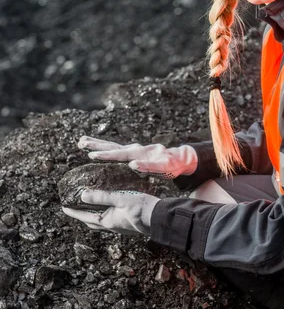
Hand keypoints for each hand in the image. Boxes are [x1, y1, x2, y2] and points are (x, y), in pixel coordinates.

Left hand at [62, 189, 158, 235]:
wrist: (160, 218)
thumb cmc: (142, 208)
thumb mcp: (121, 199)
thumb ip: (102, 196)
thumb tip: (82, 195)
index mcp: (108, 221)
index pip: (85, 217)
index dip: (74, 212)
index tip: (63, 207)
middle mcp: (112, 226)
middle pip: (91, 222)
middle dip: (81, 215)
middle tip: (74, 207)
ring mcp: (120, 225)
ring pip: (101, 221)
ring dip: (92, 214)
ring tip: (89, 205)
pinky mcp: (128, 223)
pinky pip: (110, 219)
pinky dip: (104, 213)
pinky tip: (109, 206)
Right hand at [78, 136, 197, 178]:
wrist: (178, 158)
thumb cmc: (171, 165)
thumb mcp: (164, 168)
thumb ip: (149, 167)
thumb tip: (133, 165)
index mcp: (139, 153)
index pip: (119, 154)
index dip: (105, 155)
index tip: (91, 156)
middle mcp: (133, 149)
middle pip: (112, 146)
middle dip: (96, 145)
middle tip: (80, 142)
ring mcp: (132, 150)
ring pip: (111, 145)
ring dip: (97, 144)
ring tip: (81, 141)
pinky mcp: (131, 153)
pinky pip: (115, 149)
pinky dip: (104, 148)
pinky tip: (95, 149)